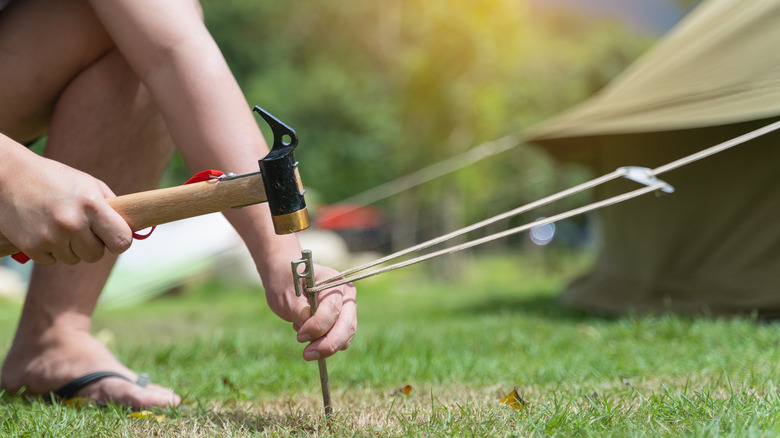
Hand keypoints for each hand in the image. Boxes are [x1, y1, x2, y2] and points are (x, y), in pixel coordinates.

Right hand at [0, 151, 131, 263]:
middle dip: (93, 245)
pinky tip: (43, 229)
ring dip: (70, 247)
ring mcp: (50, 237)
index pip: (122, 241)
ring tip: (59, 224)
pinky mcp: (31, 247)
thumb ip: (111, 207)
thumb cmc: (56, 179)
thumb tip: (134, 232)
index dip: (120, 241)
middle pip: (96, 255)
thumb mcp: (89, 184)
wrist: (8, 175)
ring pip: (74, 259)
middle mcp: (72, 223)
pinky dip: (51, 250)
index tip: (114, 237)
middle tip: (82, 228)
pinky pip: (52, 261)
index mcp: (91, 205)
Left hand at [264, 263, 356, 360]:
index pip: (332, 308)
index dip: (318, 326)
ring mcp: (347, 307)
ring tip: (302, 337)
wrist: (285, 277)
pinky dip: (325, 343)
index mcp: (333, 280)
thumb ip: (300, 313)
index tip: (300, 336)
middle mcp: (346, 293)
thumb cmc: (285, 282)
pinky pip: (341, 339)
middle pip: (346, 325)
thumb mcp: (286, 296)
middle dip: (328, 344)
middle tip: (307, 354)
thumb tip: (313, 332)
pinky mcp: (343, 320)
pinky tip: (308, 334)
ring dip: (326, 346)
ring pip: (346, 335)